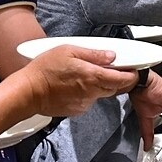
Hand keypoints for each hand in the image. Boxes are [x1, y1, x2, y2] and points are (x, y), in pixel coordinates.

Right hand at [17, 45, 137, 117]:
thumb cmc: (44, 70)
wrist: (28, 92)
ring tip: (84, 75)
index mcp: (92, 76)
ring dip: (100, 85)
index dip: (131, 75)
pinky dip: (87, 93)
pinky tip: (74, 86)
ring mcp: (85, 103)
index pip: (122, 79)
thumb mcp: (68, 51)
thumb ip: (93, 54)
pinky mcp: (77, 110)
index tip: (133, 70)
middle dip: (117, 79)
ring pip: (102, 94)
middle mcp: (92, 92)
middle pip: (115, 87)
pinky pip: (89, 100)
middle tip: (111, 69)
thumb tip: (111, 56)